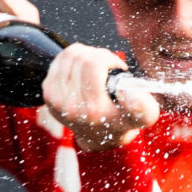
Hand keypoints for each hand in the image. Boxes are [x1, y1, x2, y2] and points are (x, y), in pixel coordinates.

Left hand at [42, 44, 159, 153]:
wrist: (98, 137)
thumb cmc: (122, 123)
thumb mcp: (142, 118)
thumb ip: (143, 107)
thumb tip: (124, 88)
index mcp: (93, 110)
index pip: (93, 64)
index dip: (108, 60)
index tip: (116, 69)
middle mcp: (71, 106)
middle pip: (82, 56)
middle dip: (100, 56)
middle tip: (109, 69)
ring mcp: (56, 100)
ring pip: (71, 54)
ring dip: (87, 56)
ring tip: (97, 70)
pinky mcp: (47, 93)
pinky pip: (61, 60)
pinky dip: (75, 60)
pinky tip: (84, 73)